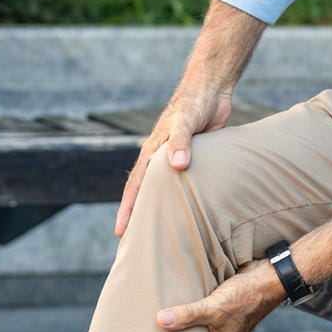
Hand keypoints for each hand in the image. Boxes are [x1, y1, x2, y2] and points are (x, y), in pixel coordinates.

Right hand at [115, 84, 233, 236]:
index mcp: (153, 152)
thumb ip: (182, 143)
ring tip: (158, 232)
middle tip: (135, 242)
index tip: (121, 232)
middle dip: (139, 215)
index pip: (135, 186)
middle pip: (146, 192)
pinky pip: (185, 183)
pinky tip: (187, 212)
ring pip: (165, 190)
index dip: (128, 209)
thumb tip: (178, 166)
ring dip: (160, 208)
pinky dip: (181, 198)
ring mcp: (176, 159)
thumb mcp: (186, 122)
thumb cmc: (194, 103)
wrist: (211, 89)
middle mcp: (161, 158)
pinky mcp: (194, 157)